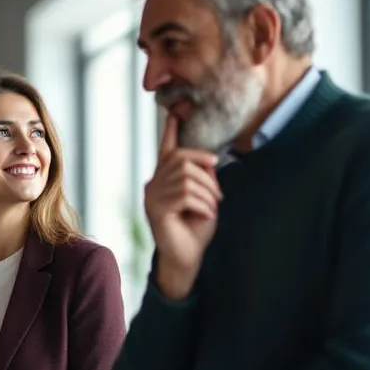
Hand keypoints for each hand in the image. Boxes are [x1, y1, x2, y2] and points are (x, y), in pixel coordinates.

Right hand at [143, 114, 222, 298]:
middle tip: (217, 195)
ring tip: (211, 209)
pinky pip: (186, 196)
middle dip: (206, 174)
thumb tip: (209, 159)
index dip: (170, 131)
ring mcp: (152, 197)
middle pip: (181, 159)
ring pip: (188, 179)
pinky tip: (205, 216)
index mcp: (164, 179)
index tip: (175, 112)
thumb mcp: (204, 197)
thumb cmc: (196, 228)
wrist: (187, 257)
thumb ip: (203, 177)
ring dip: (208, 194)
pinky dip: (203, 205)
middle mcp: (153, 184)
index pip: (166, 150)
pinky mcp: (156, 210)